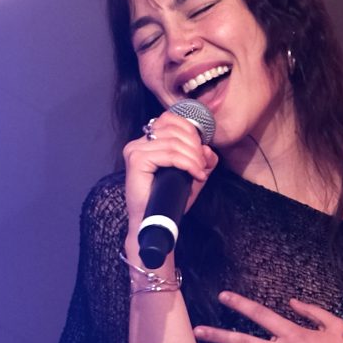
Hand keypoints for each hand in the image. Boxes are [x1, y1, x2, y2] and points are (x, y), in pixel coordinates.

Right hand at [122, 109, 216, 254]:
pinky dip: (187, 163)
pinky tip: (195, 174)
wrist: (152, 223)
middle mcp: (138, 142)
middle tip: (202, 165)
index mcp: (147, 141)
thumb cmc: (168, 200)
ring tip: (199, 172)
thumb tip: (207, 148)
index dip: (191, 131)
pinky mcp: (137, 160)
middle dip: (195, 146)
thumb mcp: (191, 175)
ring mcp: (135, 150)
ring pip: (174, 143)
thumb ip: (201, 159)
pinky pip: (169, 154)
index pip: (170, 119)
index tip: (201, 152)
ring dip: (193, 157)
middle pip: (174, 129)